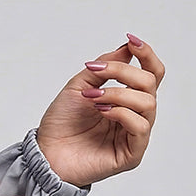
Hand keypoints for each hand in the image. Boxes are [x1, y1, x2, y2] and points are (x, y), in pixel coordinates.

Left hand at [36, 34, 164, 187]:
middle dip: (124, 72)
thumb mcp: (80, 86)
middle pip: (150, 84)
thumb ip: (105, 67)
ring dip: (119, 93)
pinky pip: (141, 127)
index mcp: (127, 100)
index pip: (150, 74)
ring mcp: (134, 135)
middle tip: (98, 73)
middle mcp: (135, 116)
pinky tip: (103, 112)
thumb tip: (127, 48)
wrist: (44, 153)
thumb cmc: (61, 124)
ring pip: (148, 103)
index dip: (146, 55)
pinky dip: (122, 113)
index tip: (132, 41)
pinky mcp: (132, 154)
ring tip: (94, 98)